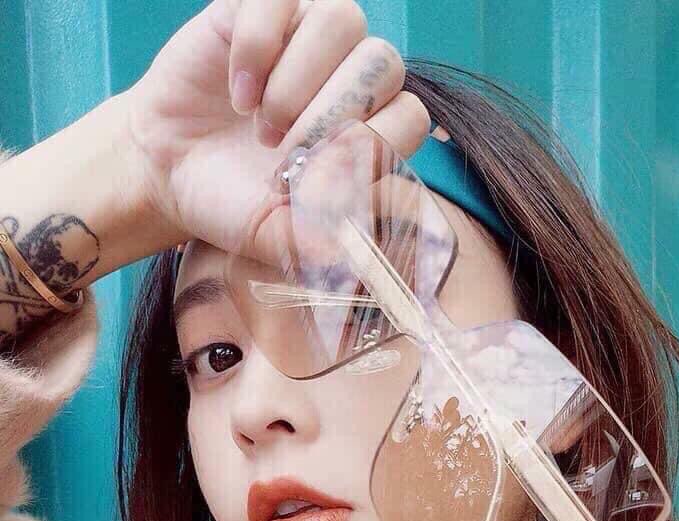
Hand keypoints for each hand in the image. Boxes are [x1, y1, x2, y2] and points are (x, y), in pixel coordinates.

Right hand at [123, 0, 429, 258]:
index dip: (367, 144)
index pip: (410, 116)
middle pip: (382, 65)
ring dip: (295, 81)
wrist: (169, 169)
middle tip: (279, 152)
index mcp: (368, 132)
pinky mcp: (261, 10)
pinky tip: (237, 93)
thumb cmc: (233, 202)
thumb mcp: (276, 236)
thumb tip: (354, 241)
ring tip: (261, 122)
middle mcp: (348, 79)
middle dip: (328, 115)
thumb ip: (318, 240)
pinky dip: (256, 48)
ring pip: (342, 19)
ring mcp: (307, 39)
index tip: (314, 176)